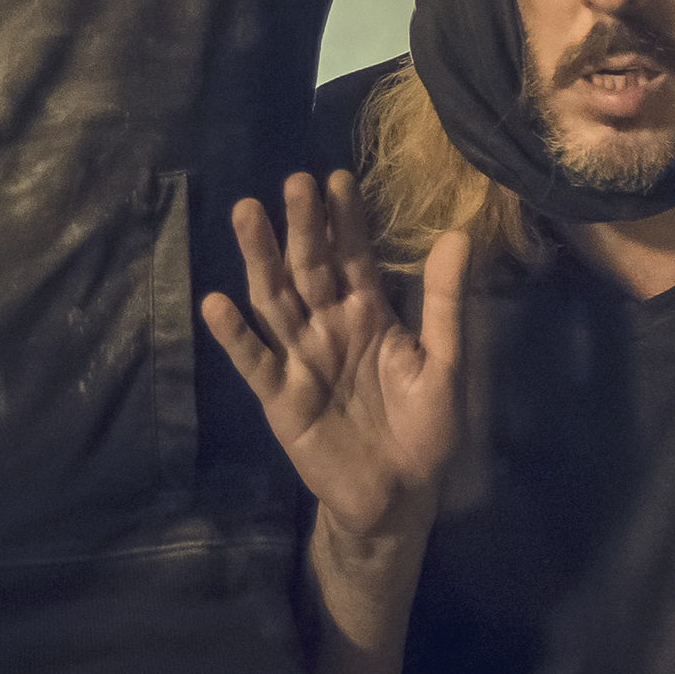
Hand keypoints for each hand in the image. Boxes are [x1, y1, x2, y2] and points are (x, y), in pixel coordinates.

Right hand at [203, 173, 467, 544]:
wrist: (401, 497)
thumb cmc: (425, 429)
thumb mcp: (444, 363)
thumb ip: (444, 302)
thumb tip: (458, 235)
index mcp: (367, 313)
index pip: (352, 255)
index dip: (344, 219)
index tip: (337, 177)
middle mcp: (327, 325)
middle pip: (308, 267)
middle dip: (301, 226)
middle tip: (295, 182)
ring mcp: (299, 357)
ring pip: (274, 299)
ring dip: (259, 259)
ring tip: (246, 213)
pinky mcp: (279, 396)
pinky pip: (255, 361)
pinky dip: (235, 335)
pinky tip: (217, 303)